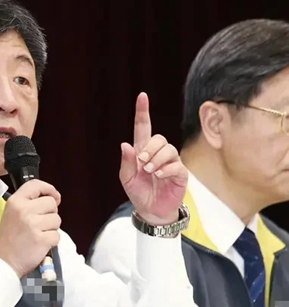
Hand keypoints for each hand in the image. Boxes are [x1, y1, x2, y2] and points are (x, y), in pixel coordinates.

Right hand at [0, 180, 61, 277]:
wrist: (4, 261)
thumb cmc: (9, 239)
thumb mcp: (11, 213)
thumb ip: (28, 202)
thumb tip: (52, 198)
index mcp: (16, 202)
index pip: (36, 185)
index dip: (49, 189)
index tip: (54, 196)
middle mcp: (24, 210)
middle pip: (51, 203)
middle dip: (50, 214)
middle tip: (40, 224)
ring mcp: (33, 225)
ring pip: (57, 219)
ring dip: (51, 228)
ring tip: (38, 234)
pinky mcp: (42, 239)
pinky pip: (57, 235)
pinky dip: (51, 241)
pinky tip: (40, 244)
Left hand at [119, 93, 187, 224]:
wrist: (151, 211)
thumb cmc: (139, 192)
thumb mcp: (126, 179)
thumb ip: (126, 162)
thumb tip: (125, 144)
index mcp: (142, 152)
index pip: (143, 128)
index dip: (142, 112)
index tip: (142, 96)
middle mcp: (158, 154)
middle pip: (159, 137)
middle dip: (149, 148)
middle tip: (142, 163)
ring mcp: (171, 162)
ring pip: (168, 149)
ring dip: (157, 160)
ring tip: (150, 172)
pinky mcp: (180, 173)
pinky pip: (176, 165)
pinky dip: (166, 170)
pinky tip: (159, 177)